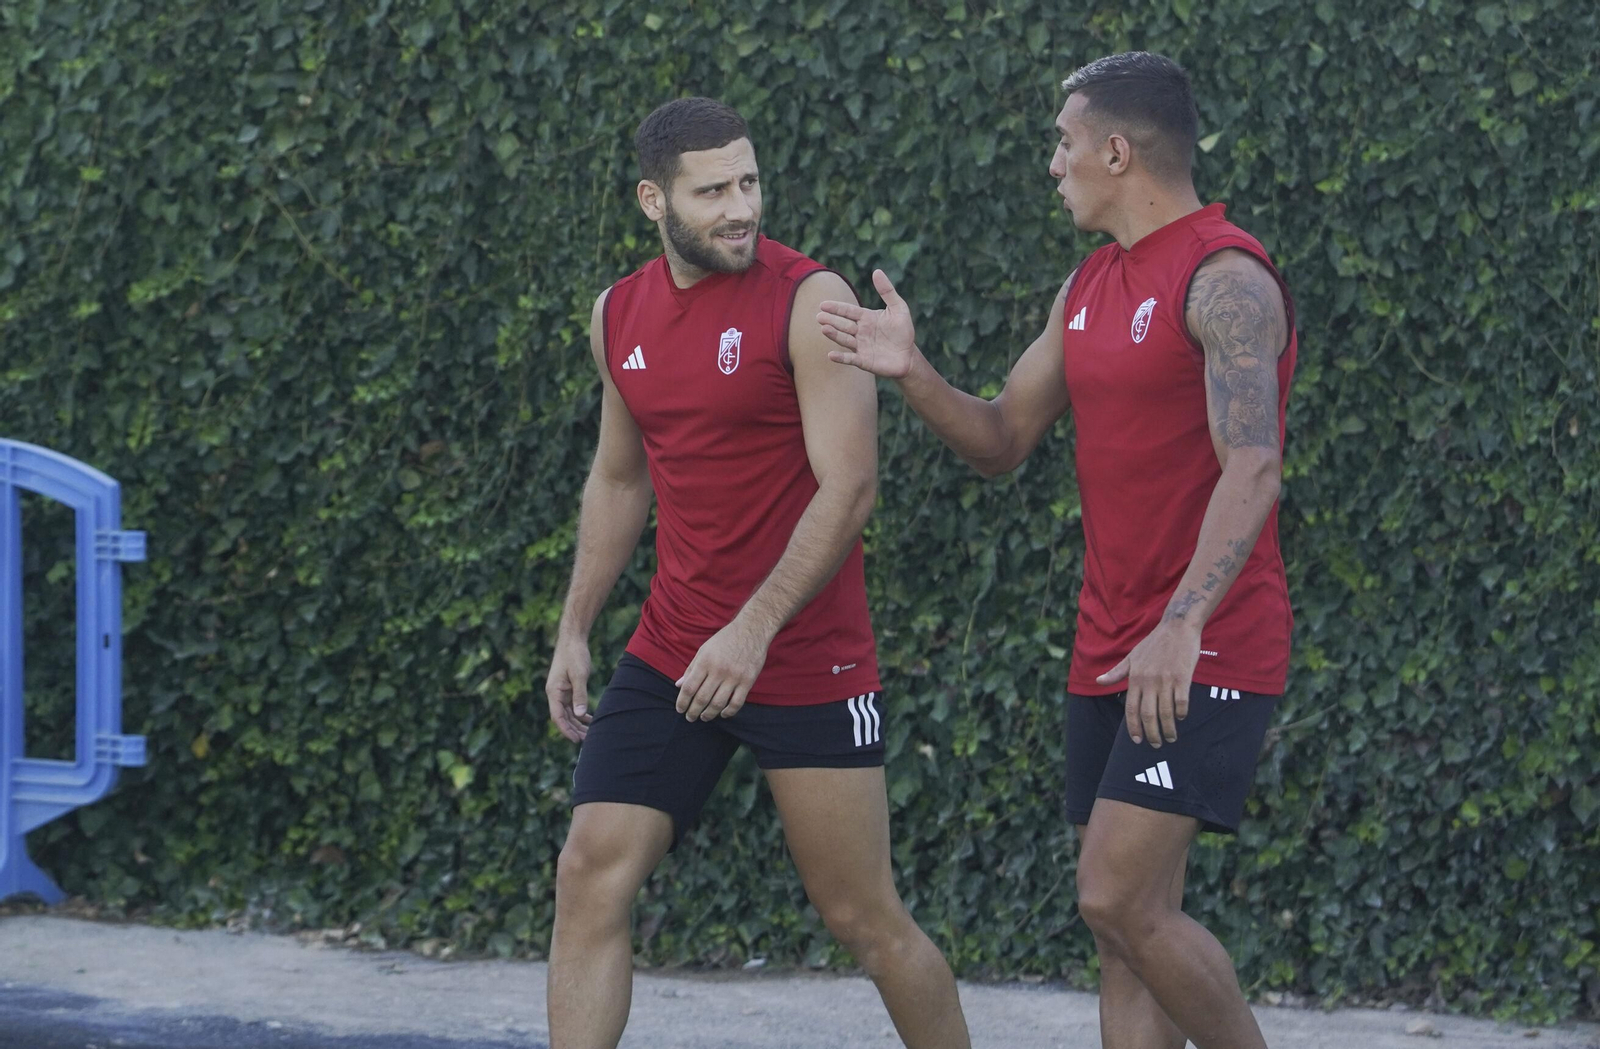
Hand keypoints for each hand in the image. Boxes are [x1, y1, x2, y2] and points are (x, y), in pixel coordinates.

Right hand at [545, 635, 593, 742]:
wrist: (573, 639)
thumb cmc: (574, 655)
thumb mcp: (579, 675)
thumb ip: (579, 695)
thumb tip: (580, 715)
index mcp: (553, 691)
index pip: (557, 716)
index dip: (566, 730)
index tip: (576, 740)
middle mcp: (555, 693)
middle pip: (563, 717)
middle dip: (574, 729)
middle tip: (587, 741)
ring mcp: (561, 691)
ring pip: (568, 712)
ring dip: (577, 723)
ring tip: (590, 734)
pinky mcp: (568, 687)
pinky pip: (572, 705)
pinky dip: (580, 713)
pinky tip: (589, 719)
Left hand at [675, 617, 771, 720]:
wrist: (752, 630)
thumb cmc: (725, 639)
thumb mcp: (704, 650)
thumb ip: (691, 668)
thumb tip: (678, 685)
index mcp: (705, 661)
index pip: (689, 687)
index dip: (682, 701)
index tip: (680, 709)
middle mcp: (718, 670)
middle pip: (702, 698)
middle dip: (693, 711)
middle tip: (690, 717)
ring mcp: (734, 677)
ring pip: (718, 703)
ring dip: (709, 714)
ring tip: (704, 717)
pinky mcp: (748, 681)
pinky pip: (737, 703)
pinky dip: (729, 712)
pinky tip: (723, 714)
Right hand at [816, 269, 917, 378]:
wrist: (909, 356)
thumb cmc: (903, 331)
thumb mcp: (898, 308)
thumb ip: (887, 291)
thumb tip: (877, 271)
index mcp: (866, 318)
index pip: (848, 311)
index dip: (836, 308)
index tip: (823, 305)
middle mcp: (860, 331)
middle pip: (843, 324)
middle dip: (831, 320)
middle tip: (819, 316)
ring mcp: (860, 346)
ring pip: (844, 339)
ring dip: (834, 335)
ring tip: (824, 329)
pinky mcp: (863, 361)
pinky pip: (850, 358)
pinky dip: (841, 357)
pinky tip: (831, 355)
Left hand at [1097, 622, 1201, 747]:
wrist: (1177, 627)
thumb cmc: (1154, 643)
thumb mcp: (1132, 657)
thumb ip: (1117, 672)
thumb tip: (1098, 680)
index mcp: (1135, 678)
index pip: (1131, 709)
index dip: (1133, 727)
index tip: (1136, 740)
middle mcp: (1149, 681)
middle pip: (1147, 715)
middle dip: (1151, 734)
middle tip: (1156, 745)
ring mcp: (1166, 680)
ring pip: (1166, 712)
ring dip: (1168, 729)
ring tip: (1171, 738)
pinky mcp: (1183, 677)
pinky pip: (1181, 702)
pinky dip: (1181, 713)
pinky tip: (1181, 717)